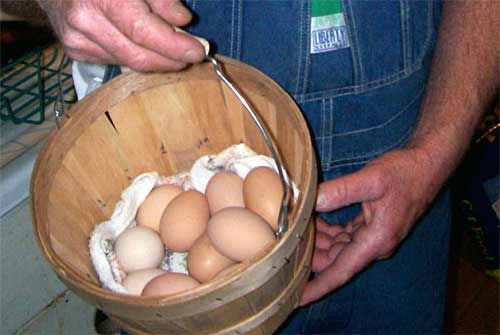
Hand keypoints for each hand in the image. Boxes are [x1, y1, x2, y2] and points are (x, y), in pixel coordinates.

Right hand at [38, 0, 205, 70]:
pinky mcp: (75, 51)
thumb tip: (182, 21)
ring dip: (156, 59)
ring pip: (128, 62)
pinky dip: (136, 55)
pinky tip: (144, 44)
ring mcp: (76, 40)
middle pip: (137, 56)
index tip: (197, 52)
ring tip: (172, 48)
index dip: (173, 46)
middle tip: (192, 55)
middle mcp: (84, 21)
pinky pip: (116, 60)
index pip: (142, 32)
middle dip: (170, 60)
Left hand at [301, 148, 441, 304]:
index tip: (297, 298)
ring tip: (295, 229)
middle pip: (335, 260)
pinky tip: (313, 219)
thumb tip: (312, 200)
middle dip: (311, 256)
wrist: (428, 164)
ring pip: (338, 248)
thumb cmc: (405, 172)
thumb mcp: (372, 179)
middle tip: (285, 246)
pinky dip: (329, 231)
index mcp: (376, 241)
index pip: (340, 271)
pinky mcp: (371, 226)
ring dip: (318, 241)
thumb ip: (341, 191)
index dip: (317, 287)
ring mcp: (373, 237)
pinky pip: (345, 236)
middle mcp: (375, 244)